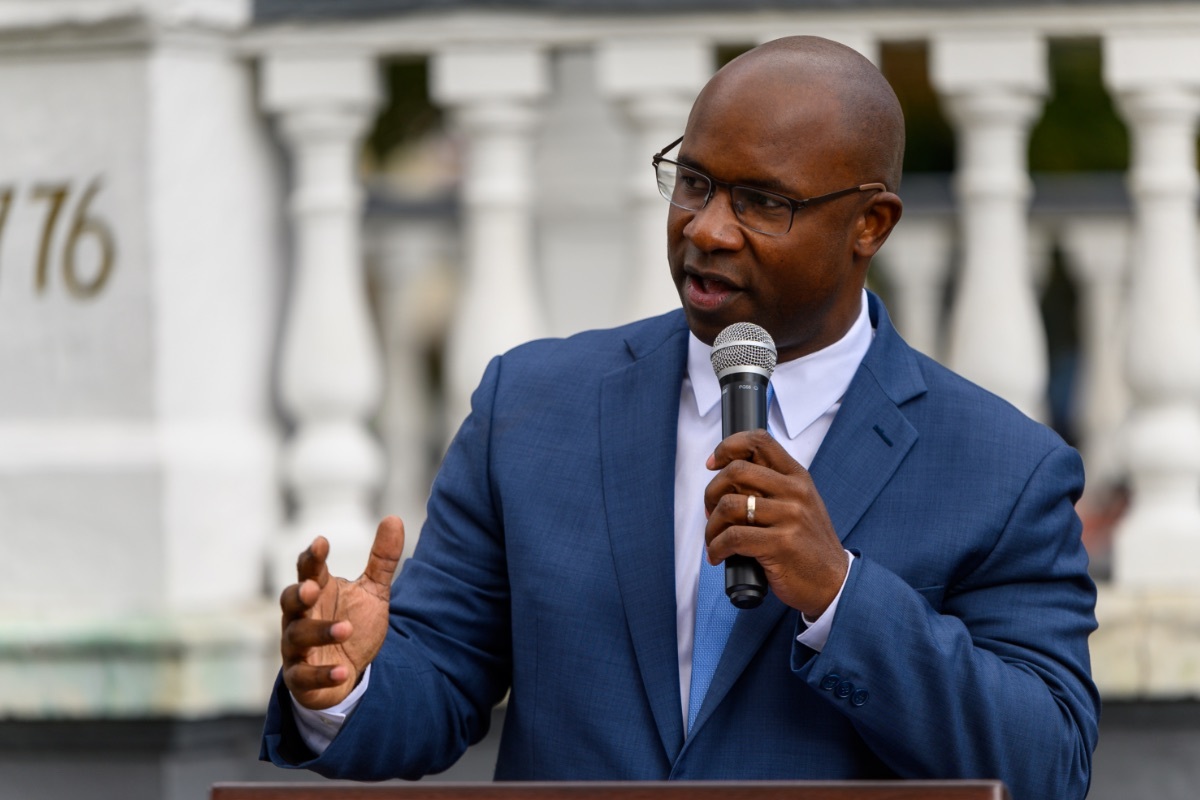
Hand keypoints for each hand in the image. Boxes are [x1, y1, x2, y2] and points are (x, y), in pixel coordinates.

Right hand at [280, 516, 404, 709]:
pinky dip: (322, 674)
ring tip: (346, 629)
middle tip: (313, 588)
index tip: (322, 542)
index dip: (312, 556)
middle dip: (299, 593)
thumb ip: (382, 559)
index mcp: (317, 591)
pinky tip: (342, 671)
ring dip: (319, 632)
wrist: (347, 672)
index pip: (309, 570)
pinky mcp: (300, 678)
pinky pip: (303, 676)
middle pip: (290, 600)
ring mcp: (296, 648)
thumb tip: (394, 518)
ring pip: (297, 636)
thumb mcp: (373, 592)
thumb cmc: (354, 624)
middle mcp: (300, 616)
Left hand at [704, 431, 847, 617]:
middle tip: (709, 511)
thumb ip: (772, 487)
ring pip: (729, 505)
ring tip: (713, 539)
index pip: (759, 441)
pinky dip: (716, 547)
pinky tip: (718, 556)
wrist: (833, 582)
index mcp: (798, 477)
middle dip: (711, 492)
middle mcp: (795, 492)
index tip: (713, 463)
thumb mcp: (800, 505)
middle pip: (736, 471)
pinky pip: (732, 537)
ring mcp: (789, 517)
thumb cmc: (808, 545)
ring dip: (711, 525)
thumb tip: (725, 480)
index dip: (728, 447)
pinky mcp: (780, 544)